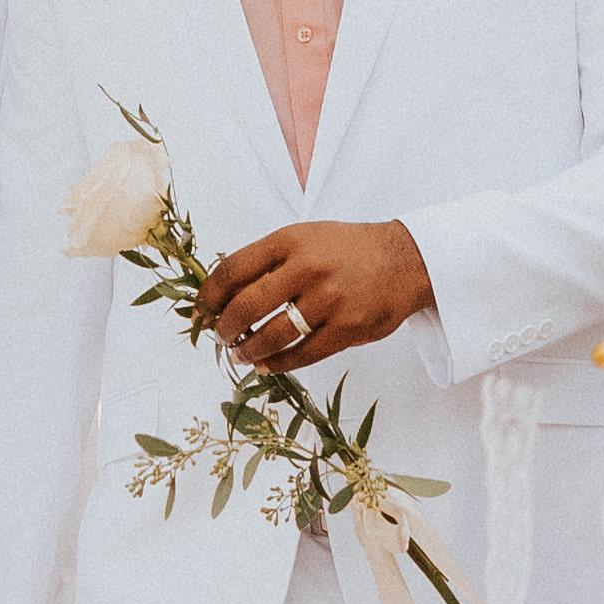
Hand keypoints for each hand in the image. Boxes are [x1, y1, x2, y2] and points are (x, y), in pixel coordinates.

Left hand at [193, 218, 432, 371]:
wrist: (404, 260)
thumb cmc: (347, 250)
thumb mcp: (305, 237)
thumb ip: (268, 260)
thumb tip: (223, 292)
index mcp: (290, 241)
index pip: (233, 270)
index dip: (208, 295)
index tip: (200, 310)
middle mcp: (308, 268)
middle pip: (246, 307)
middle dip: (225, 328)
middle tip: (220, 336)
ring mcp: (328, 300)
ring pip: (272, 336)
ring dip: (248, 351)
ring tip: (240, 354)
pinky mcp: (347, 329)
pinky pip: (302, 354)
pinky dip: (278, 364)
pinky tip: (266, 365)